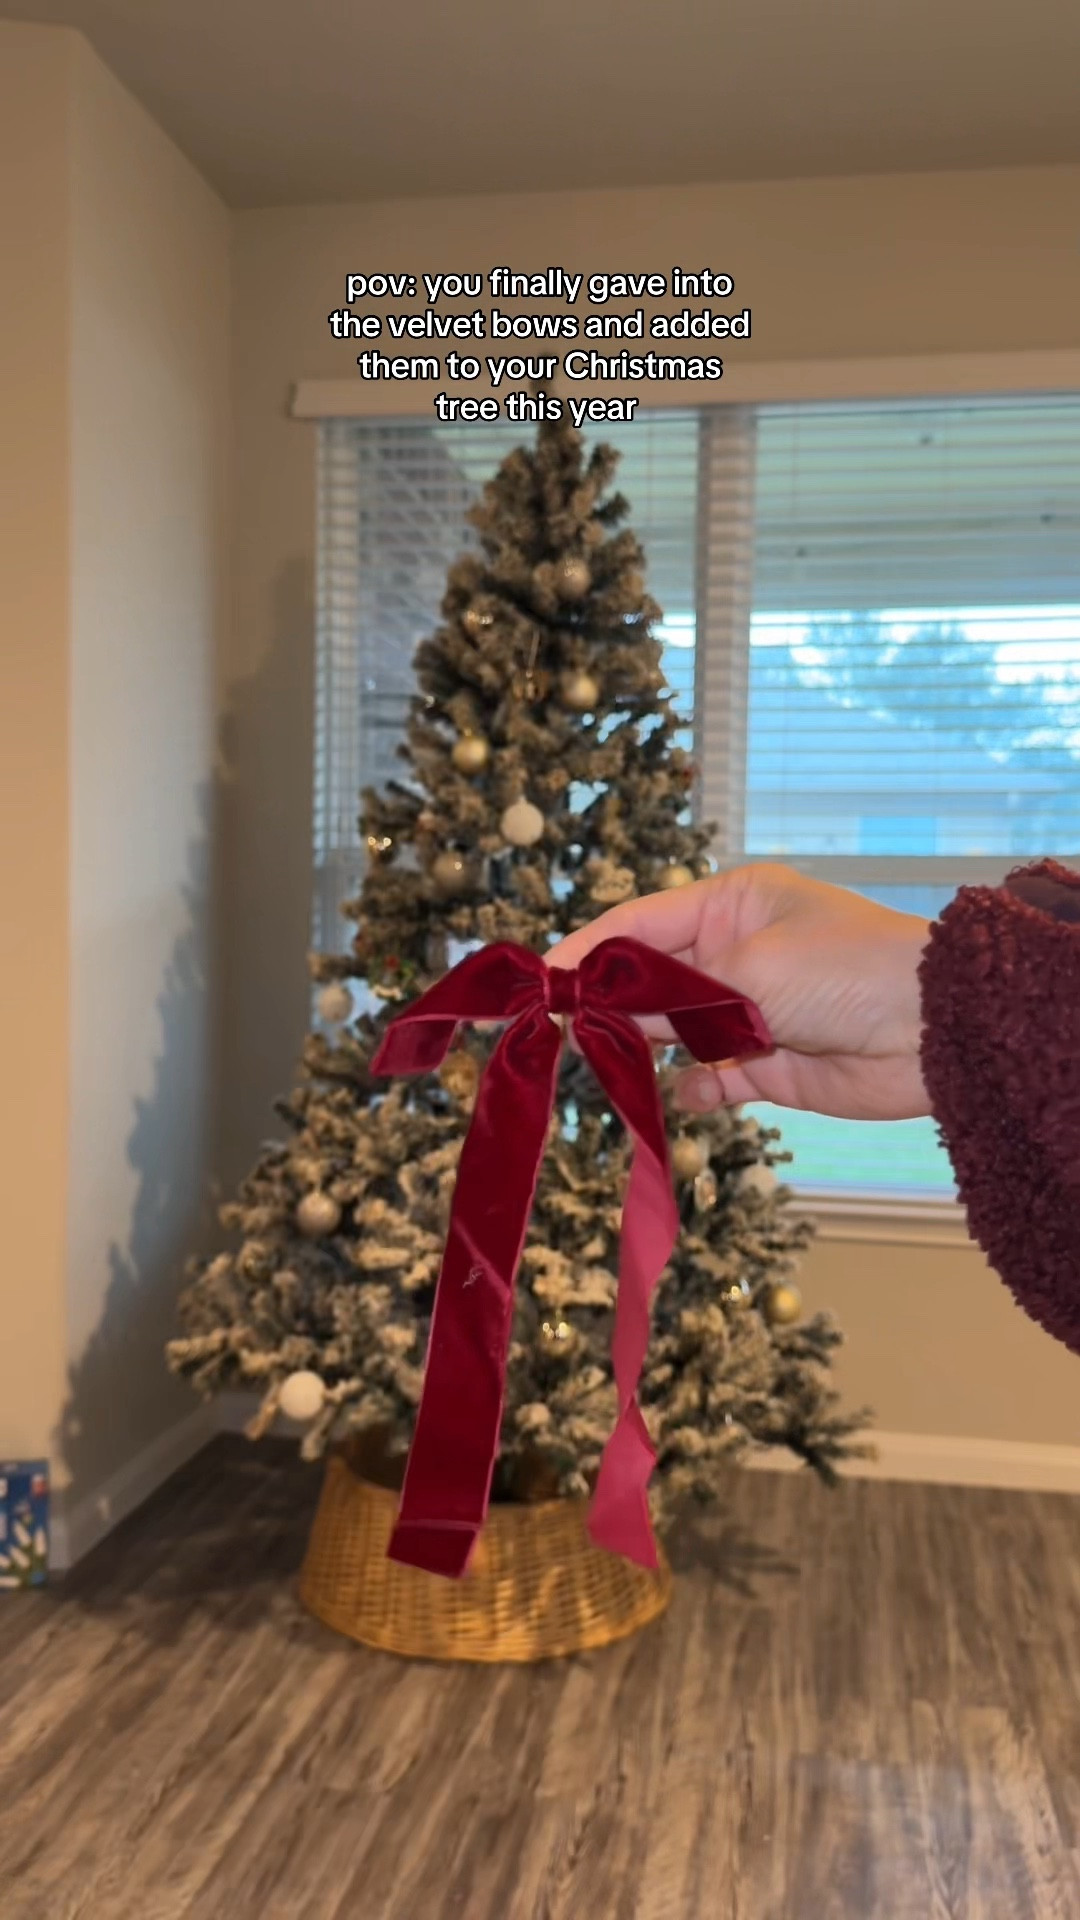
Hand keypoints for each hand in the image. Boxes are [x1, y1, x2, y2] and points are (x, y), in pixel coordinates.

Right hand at [549, 863, 932, 1120]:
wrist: (935, 1029)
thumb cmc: (847, 969)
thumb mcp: (750, 971)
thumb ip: (675, 998)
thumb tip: (610, 1017)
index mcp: (732, 903)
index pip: (638, 923)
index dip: (587, 951)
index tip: (542, 981)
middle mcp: (735, 952)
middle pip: (648, 980)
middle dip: (609, 1005)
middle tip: (564, 1032)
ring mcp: (750, 1010)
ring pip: (673, 1031)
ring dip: (647, 1048)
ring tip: (614, 1062)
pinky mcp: (769, 1065)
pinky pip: (711, 1077)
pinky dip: (696, 1088)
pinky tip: (692, 1092)